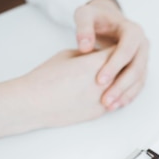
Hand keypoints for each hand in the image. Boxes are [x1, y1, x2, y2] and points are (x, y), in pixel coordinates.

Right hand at [0, 48, 114, 143]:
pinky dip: (114, 95)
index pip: (118, 52)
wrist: (33, 103)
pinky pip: (114, 102)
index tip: (118, 44)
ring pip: (123, 88)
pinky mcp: (98, 113)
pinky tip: (109, 90)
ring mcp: (102, 100)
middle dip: (123, 64)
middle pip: (125, 71)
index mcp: (95, 64)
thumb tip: (99, 56)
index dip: (118, 47)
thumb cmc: (45, 78)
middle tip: (123, 59)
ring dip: (122, 81)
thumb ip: (89, 55)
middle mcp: (103, 83)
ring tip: (117, 75)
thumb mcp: (68, 55)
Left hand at [74, 0, 149, 110]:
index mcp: (133, 31)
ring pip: (139, 79)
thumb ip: (83, 28)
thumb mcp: (86, 15)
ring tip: (109, 106)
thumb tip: (84, 47)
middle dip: (121, 85)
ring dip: (125, 94)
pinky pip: (138, 84)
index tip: (99, 80)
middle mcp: (142, 44)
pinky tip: (116, 105)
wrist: (106, 20)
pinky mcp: (140, 68)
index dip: (114, 66)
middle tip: (105, 99)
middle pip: (136, 68)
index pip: (126, 50)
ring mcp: (144, 57)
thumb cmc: (95, 18)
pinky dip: (128, 95)